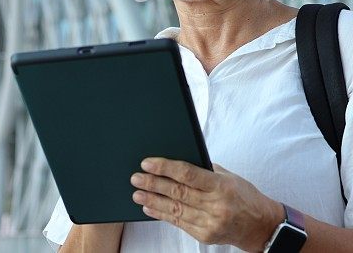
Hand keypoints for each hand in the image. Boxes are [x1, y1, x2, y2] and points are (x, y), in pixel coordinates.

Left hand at [130, 158, 282, 251]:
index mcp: (221, 186)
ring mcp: (210, 223)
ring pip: (175, 209)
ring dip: (153, 200)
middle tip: (135, 178)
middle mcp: (216, 206)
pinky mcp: (205, 235)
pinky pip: (179, 223)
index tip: (147, 163)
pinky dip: (162, 214)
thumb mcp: (229, 177)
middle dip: (153, 184)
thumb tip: (176, 162)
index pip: (187, 174)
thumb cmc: (244, 196)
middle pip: (177, 192)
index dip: (165, 168)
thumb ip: (204, 170)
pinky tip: (149, 207)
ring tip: (137, 193)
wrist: (261, 227)